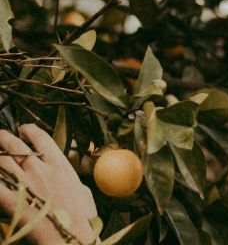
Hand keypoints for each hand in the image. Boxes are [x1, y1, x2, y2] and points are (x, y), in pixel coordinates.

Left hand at [0, 124, 97, 243]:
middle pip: (15, 146)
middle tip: (1, 137)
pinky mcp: (11, 201)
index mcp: (59, 165)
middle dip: (4, 138)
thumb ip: (73, 181)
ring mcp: (23, 184)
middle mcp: (39, 170)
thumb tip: (72, 181)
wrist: (70, 236)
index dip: (29, 130)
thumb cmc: (81, 218)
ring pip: (1, 161)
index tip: (24, 129)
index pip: (40, 138)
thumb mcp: (83, 192)